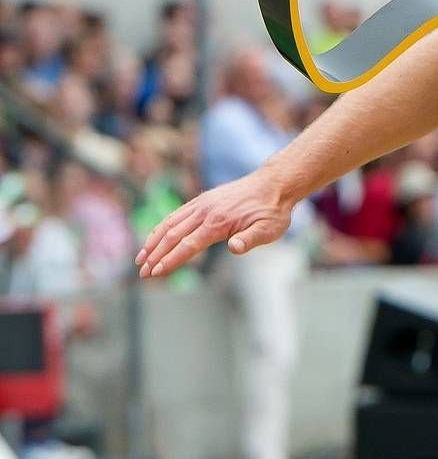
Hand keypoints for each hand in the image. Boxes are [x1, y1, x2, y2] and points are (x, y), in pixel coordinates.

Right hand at [134, 172, 293, 277]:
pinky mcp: (203, 200)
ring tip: (140, 259)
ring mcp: (202, 204)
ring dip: (153, 242)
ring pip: (170, 223)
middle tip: (143, 274)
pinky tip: (155, 237)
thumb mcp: (269, 229)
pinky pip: (177, 214)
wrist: (275, 184)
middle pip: (173, 236)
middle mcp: (205, 212)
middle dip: (155, 256)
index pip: (188, 245)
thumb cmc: (272, 211)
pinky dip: (162, 227)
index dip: (171, 260)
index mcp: (219, 222)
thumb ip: (250, 240)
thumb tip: (234, 248)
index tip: (156, 273)